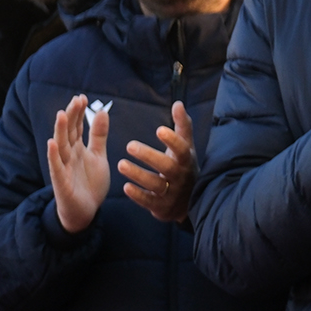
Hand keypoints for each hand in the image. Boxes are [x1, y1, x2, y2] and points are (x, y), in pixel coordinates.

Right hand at [46, 94, 109, 234]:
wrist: (86, 210)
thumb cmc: (90, 183)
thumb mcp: (98, 156)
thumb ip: (99, 136)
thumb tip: (101, 111)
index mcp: (78, 149)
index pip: (77, 127)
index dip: (79, 113)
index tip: (82, 97)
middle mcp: (68, 155)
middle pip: (68, 132)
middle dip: (71, 116)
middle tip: (76, 99)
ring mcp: (63, 167)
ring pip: (60, 146)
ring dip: (60, 130)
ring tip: (61, 114)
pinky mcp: (61, 181)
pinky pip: (56, 166)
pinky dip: (53, 155)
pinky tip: (52, 143)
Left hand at [116, 101, 194, 222]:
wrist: (189, 200)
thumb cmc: (183, 166)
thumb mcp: (186, 147)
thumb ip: (182, 126)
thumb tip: (178, 103)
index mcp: (186, 159)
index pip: (182, 149)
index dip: (172, 140)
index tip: (159, 130)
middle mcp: (181, 176)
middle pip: (167, 166)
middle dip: (149, 156)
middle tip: (129, 145)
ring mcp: (172, 192)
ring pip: (156, 184)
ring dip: (138, 175)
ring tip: (121, 164)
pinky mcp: (162, 206)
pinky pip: (149, 201)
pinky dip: (138, 195)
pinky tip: (125, 187)